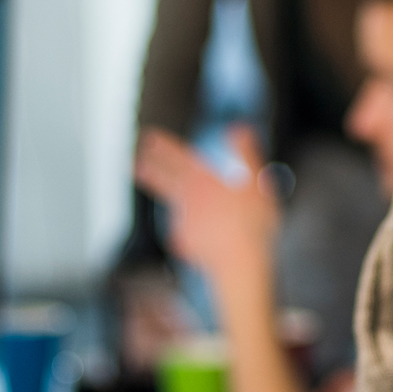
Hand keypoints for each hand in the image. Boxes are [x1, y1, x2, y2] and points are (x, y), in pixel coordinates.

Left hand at [133, 125, 279, 284]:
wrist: (241, 263)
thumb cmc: (252, 223)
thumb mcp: (257, 181)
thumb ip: (246, 153)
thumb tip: (239, 128)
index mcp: (203, 181)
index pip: (177, 158)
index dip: (162, 147)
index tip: (148, 138)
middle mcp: (187, 200)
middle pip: (164, 181)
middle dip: (151, 170)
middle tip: (136, 163)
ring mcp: (184, 223)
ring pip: (174, 206)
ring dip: (170, 199)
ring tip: (173, 202)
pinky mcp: (186, 244)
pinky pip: (184, 233)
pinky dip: (187, 231)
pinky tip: (192, 238)